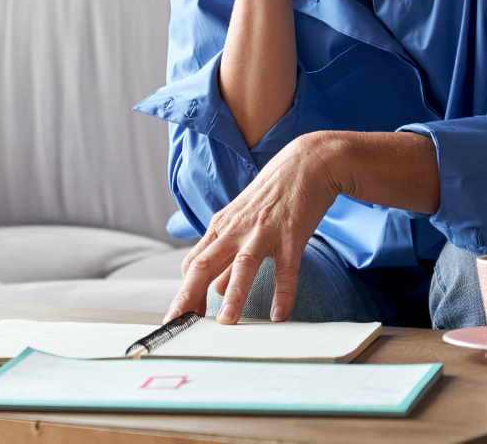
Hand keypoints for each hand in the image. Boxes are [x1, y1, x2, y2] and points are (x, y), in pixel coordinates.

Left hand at [164, 133, 342, 323]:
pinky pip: (286, 267)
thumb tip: (215, 289)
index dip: (185, 292)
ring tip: (226, 322)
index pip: (193, 262)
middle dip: (189, 295)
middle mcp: (237, 229)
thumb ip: (228, 256)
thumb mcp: (244, 221)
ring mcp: (264, 231)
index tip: (180, 318)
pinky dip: (283, 292)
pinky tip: (279, 313)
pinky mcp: (292, 233)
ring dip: (233, 295)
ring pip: (242, 264)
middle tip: (179, 323)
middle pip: (205, 263)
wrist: (308, 162)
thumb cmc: (274, 193)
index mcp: (222, 226)